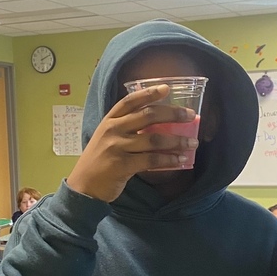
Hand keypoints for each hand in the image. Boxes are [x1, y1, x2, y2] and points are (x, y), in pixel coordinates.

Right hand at [67, 86, 199, 202]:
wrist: (83, 187)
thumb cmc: (100, 161)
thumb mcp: (107, 138)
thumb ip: (126, 129)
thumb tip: (159, 127)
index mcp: (109, 120)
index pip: (130, 101)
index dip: (149, 93)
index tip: (167, 88)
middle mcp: (112, 130)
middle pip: (148, 115)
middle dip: (172, 114)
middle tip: (190, 116)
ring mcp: (117, 147)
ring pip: (154, 139)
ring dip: (177, 141)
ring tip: (192, 142)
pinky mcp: (122, 165)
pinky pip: (151, 160)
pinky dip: (168, 160)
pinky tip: (180, 160)